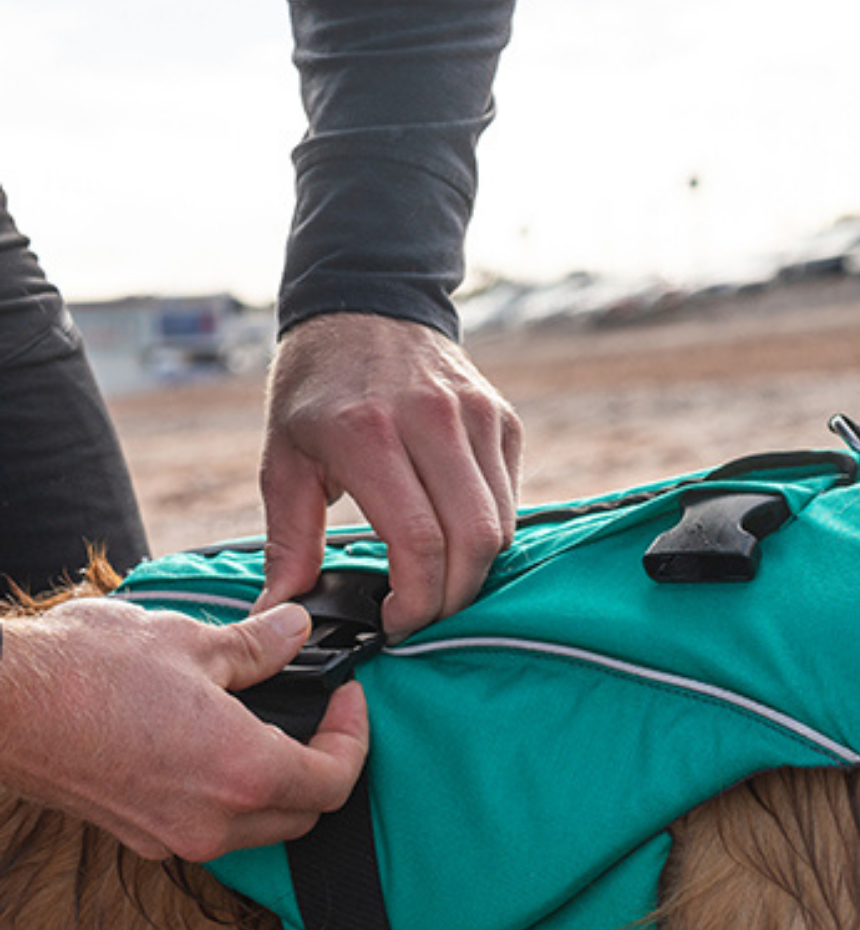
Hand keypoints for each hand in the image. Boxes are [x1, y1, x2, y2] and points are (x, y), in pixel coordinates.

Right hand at [0, 598, 368, 861]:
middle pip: (305, 814)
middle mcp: (215, 821)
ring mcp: (174, 836)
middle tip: (319, 711)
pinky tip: (216, 745)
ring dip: (278, 785)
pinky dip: (231, 795)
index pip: (335, 781)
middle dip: (324, 765)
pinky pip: (211, 827)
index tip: (347, 697)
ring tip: (269, 724)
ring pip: (259, 827)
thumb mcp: (188, 641)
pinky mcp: (141, 835)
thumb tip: (296, 631)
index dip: (354, 737)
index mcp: (242, 772)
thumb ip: (258, 646)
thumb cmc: (84, 670)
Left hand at [258, 312, 522, 637]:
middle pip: (472, 543)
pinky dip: (488, 534)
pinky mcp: (501, 418)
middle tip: (420, 617)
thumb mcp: (283, 459)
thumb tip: (278, 615)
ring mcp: (474, 415)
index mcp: (367, 433)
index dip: (415, 600)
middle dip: (451, 599)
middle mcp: (430, 419)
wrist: (363, 305)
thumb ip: (287, 542)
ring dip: (474, 572)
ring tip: (437, 584)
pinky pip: (511, 499)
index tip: (394, 623)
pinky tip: (453, 539)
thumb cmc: (316, 389)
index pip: (418, 542)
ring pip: (500, 527)